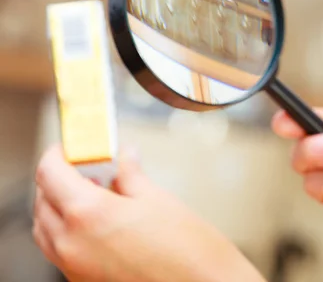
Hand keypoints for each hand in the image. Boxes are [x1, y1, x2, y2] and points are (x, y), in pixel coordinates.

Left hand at [33, 146, 264, 281]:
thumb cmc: (188, 249)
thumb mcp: (158, 199)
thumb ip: (131, 175)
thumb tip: (125, 156)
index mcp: (89, 214)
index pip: (49, 174)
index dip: (57, 154)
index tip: (68, 147)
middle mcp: (72, 243)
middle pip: (42, 202)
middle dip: (55, 180)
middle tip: (82, 166)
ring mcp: (74, 267)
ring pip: (45, 230)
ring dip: (57, 207)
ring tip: (89, 193)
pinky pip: (60, 252)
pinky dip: (67, 231)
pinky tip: (96, 222)